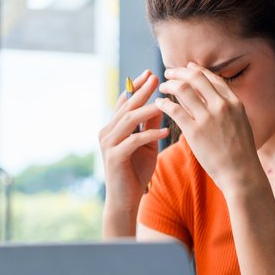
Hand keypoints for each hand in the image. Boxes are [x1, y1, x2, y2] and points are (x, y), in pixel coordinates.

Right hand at [98, 70, 168, 220]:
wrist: (125, 200)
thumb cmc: (137, 172)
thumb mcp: (148, 144)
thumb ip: (151, 125)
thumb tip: (161, 104)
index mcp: (114, 127)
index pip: (125, 101)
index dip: (136, 87)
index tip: (151, 74)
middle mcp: (107, 132)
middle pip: (126, 106)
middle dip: (141, 91)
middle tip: (156, 77)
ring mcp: (108, 144)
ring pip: (128, 120)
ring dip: (147, 110)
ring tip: (164, 102)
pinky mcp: (114, 157)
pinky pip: (134, 140)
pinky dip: (150, 134)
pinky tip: (167, 131)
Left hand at [156, 64, 260, 192]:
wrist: (242, 174)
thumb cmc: (240, 153)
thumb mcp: (240, 124)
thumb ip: (226, 109)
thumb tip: (206, 99)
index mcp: (234, 102)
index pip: (212, 78)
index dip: (197, 70)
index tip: (187, 68)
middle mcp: (222, 105)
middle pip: (196, 78)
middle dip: (179, 72)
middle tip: (169, 73)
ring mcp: (208, 118)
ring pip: (183, 88)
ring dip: (170, 85)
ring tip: (162, 87)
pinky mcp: (195, 132)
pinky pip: (174, 109)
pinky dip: (164, 103)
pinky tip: (159, 103)